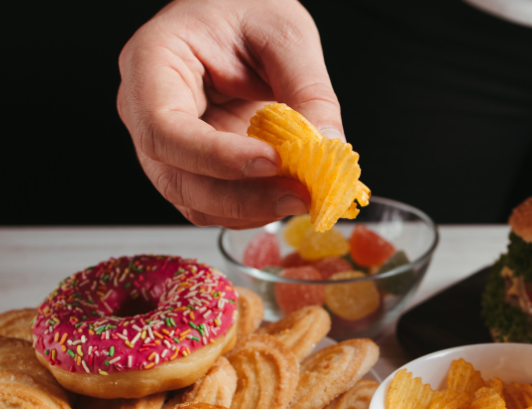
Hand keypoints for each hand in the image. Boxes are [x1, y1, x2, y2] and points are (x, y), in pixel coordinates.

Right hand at [117, 0, 341, 227]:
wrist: (244, 15)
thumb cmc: (248, 7)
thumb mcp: (287, 35)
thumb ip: (309, 90)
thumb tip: (328, 147)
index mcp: (153, 62)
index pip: (163, 126)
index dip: (215, 156)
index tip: (270, 161)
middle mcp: (148, 109)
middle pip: (175, 176)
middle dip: (241, 196)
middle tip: (299, 195)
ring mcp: (170, 144)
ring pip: (194, 200)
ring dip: (251, 210)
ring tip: (302, 197)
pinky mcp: (197, 166)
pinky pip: (215, 204)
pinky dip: (253, 209)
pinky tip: (288, 196)